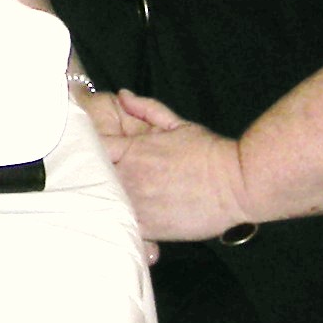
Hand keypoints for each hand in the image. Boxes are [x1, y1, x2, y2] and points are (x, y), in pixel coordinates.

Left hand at [98, 91, 253, 242]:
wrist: (238, 185)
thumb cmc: (209, 153)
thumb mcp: (178, 124)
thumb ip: (146, 108)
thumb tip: (123, 95)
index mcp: (131, 151)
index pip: (90, 147)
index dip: (84, 148)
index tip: (86, 151)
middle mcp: (129, 178)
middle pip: (90, 176)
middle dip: (88, 175)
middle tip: (89, 177)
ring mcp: (137, 204)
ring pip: (102, 203)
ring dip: (100, 199)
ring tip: (101, 199)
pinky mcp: (149, 227)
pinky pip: (120, 226)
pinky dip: (116, 223)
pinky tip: (118, 220)